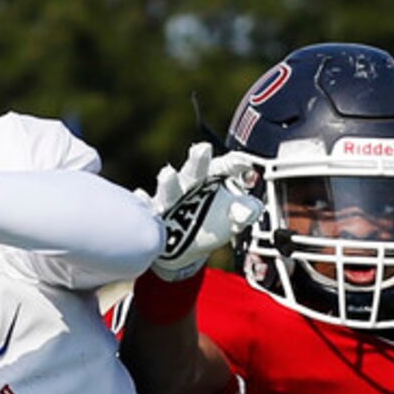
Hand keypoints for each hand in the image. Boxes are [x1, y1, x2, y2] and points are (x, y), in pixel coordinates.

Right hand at [148, 143, 262, 280]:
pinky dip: (143, 204)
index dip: (235, 164)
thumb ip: (246, 211)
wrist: (185, 245)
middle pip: (195, 170)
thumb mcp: (234, 218)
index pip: (226, 166)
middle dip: (198, 160)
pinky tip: (141, 198)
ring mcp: (171, 200)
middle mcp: (191, 184)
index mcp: (214, 177)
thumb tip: (252, 209)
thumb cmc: (211, 221)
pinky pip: (147, 210)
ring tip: (167, 173)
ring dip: (168, 182)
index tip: (244, 164)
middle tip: (203, 148)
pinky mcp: (155, 216)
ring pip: (170, 190)